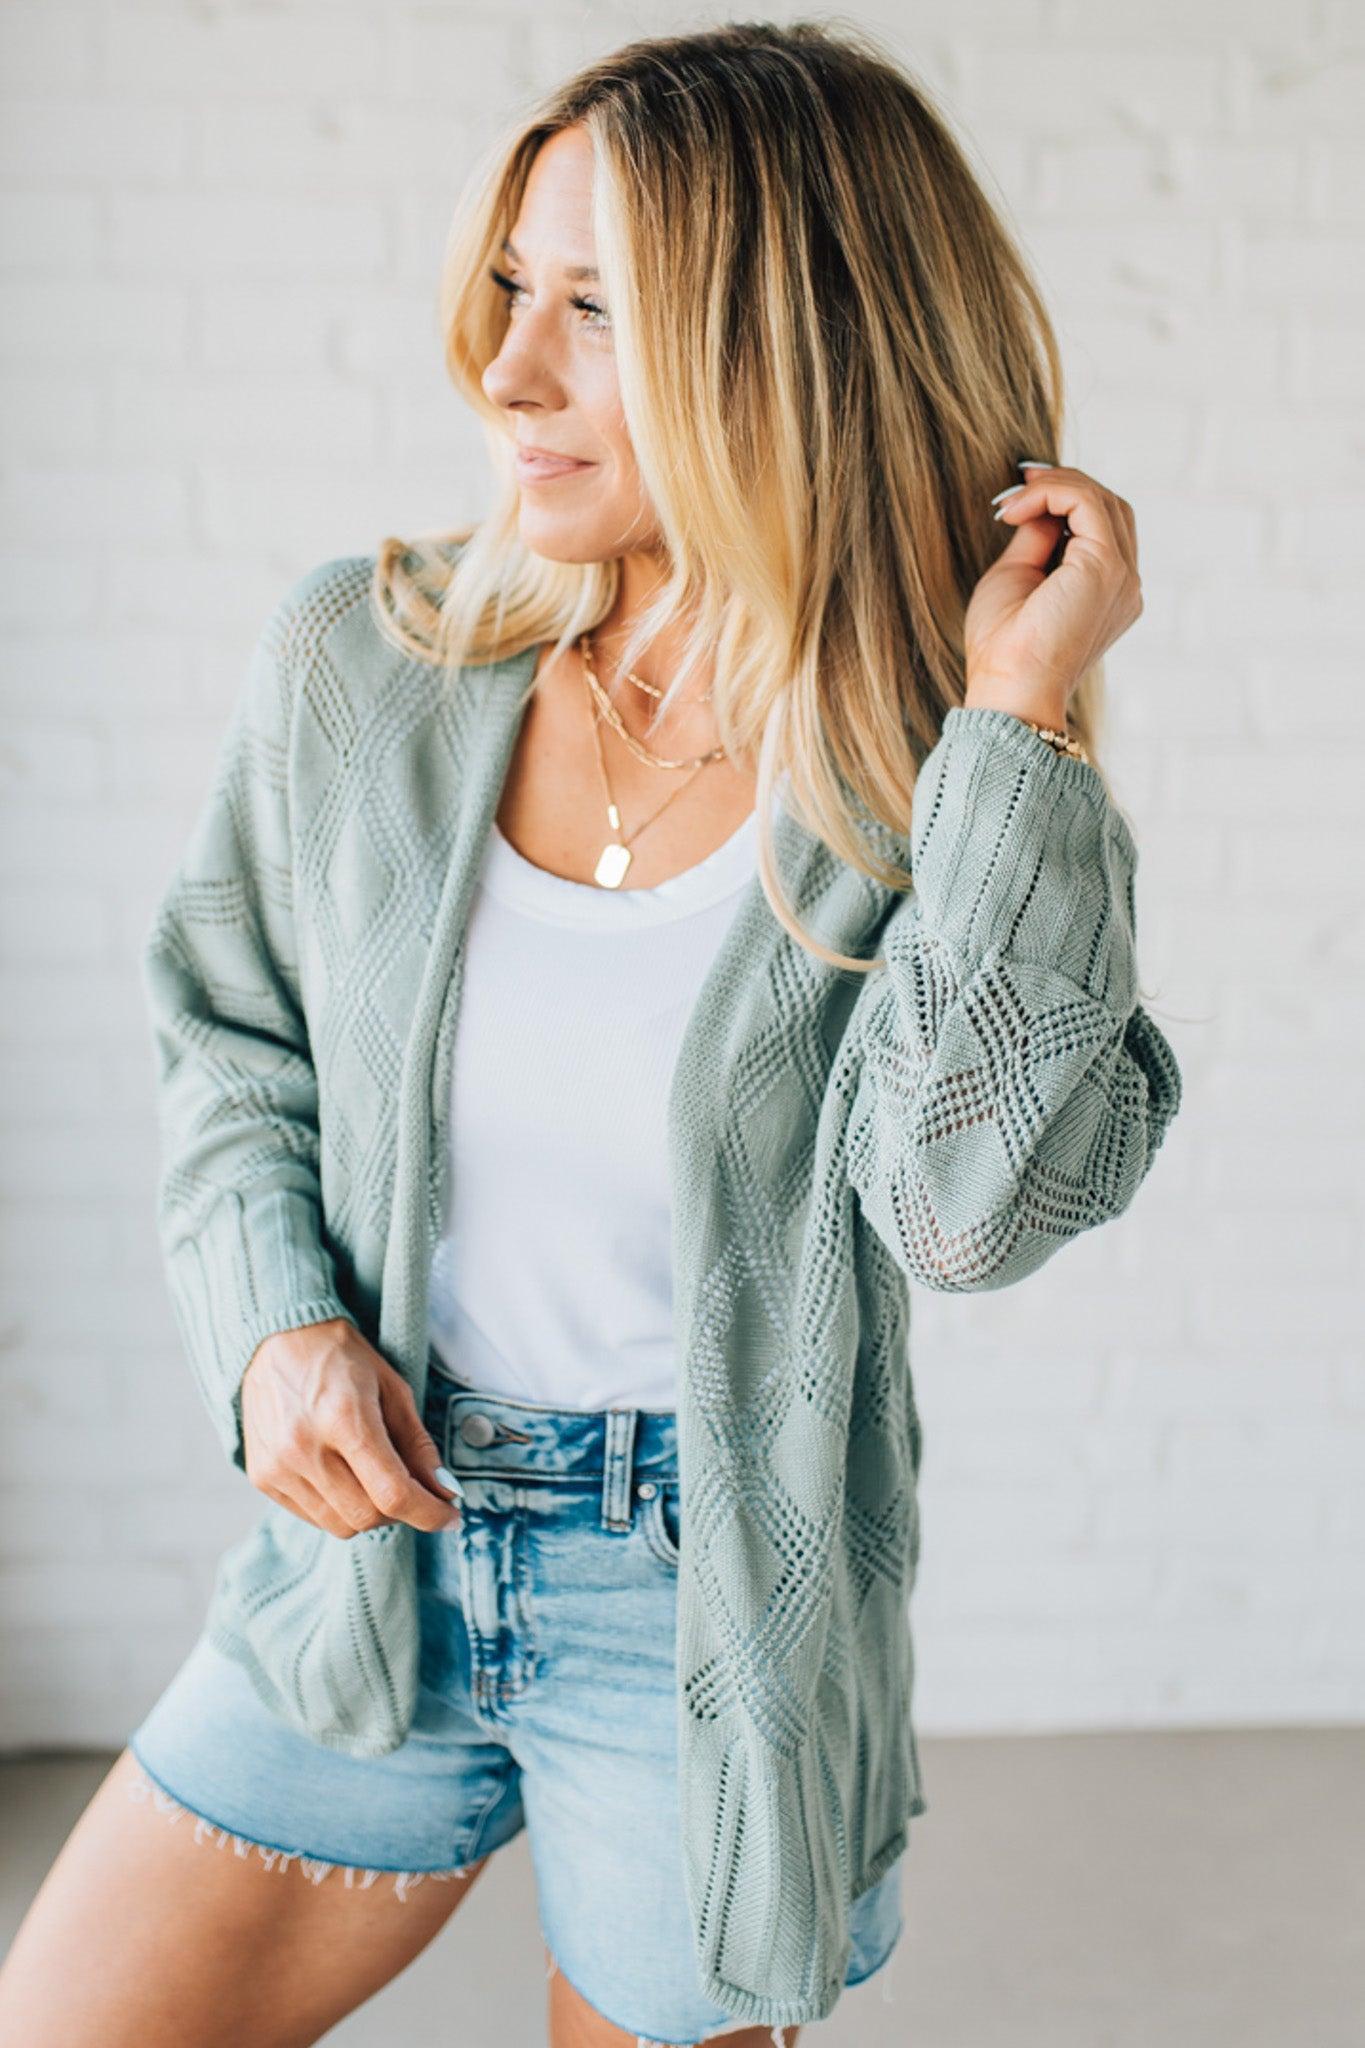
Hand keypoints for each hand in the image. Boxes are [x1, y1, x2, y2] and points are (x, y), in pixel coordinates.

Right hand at [240, 1318, 462, 1538]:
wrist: (277, 1339)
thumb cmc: (341, 1358)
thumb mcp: (393, 1389)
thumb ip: (418, 1445)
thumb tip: (444, 1491)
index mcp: (344, 1418)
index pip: (393, 1493)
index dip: (429, 1513)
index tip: (450, 1517)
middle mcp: (304, 1447)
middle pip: (367, 1516)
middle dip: (401, 1512)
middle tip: (412, 1490)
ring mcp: (277, 1466)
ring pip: (340, 1525)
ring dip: (369, 1513)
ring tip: (374, 1479)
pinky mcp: (261, 1476)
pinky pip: (312, 1516)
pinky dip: (338, 1508)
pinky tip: (344, 1478)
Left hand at [963, 461, 1143, 722]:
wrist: (1008, 688)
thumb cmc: (1004, 648)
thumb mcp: (1017, 578)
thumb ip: (1036, 540)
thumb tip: (1037, 505)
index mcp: (1107, 592)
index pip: (1101, 526)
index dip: (1064, 499)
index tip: (1020, 494)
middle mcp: (1124, 584)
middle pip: (1109, 507)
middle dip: (1063, 486)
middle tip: (1019, 481)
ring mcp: (1122, 576)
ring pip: (1101, 500)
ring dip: (1055, 486)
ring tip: (1013, 499)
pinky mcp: (1107, 567)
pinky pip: (1087, 503)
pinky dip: (1052, 493)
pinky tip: (1016, 509)